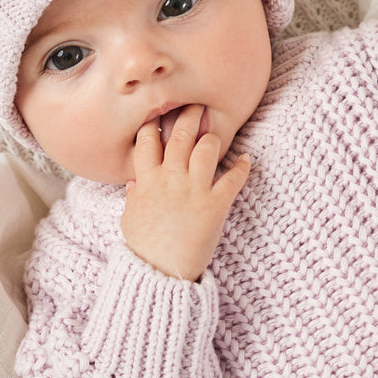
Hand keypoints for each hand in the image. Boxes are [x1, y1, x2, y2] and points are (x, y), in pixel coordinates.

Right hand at [121, 104, 249, 280]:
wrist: (161, 273)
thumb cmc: (144, 248)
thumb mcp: (130, 219)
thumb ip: (135, 196)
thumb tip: (135, 182)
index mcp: (147, 181)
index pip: (148, 140)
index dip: (155, 122)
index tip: (162, 112)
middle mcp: (170, 179)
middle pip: (181, 135)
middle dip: (190, 115)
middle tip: (198, 104)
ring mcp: (194, 190)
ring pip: (207, 148)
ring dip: (213, 137)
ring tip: (217, 132)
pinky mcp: (215, 205)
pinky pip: (233, 178)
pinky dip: (242, 167)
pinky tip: (246, 160)